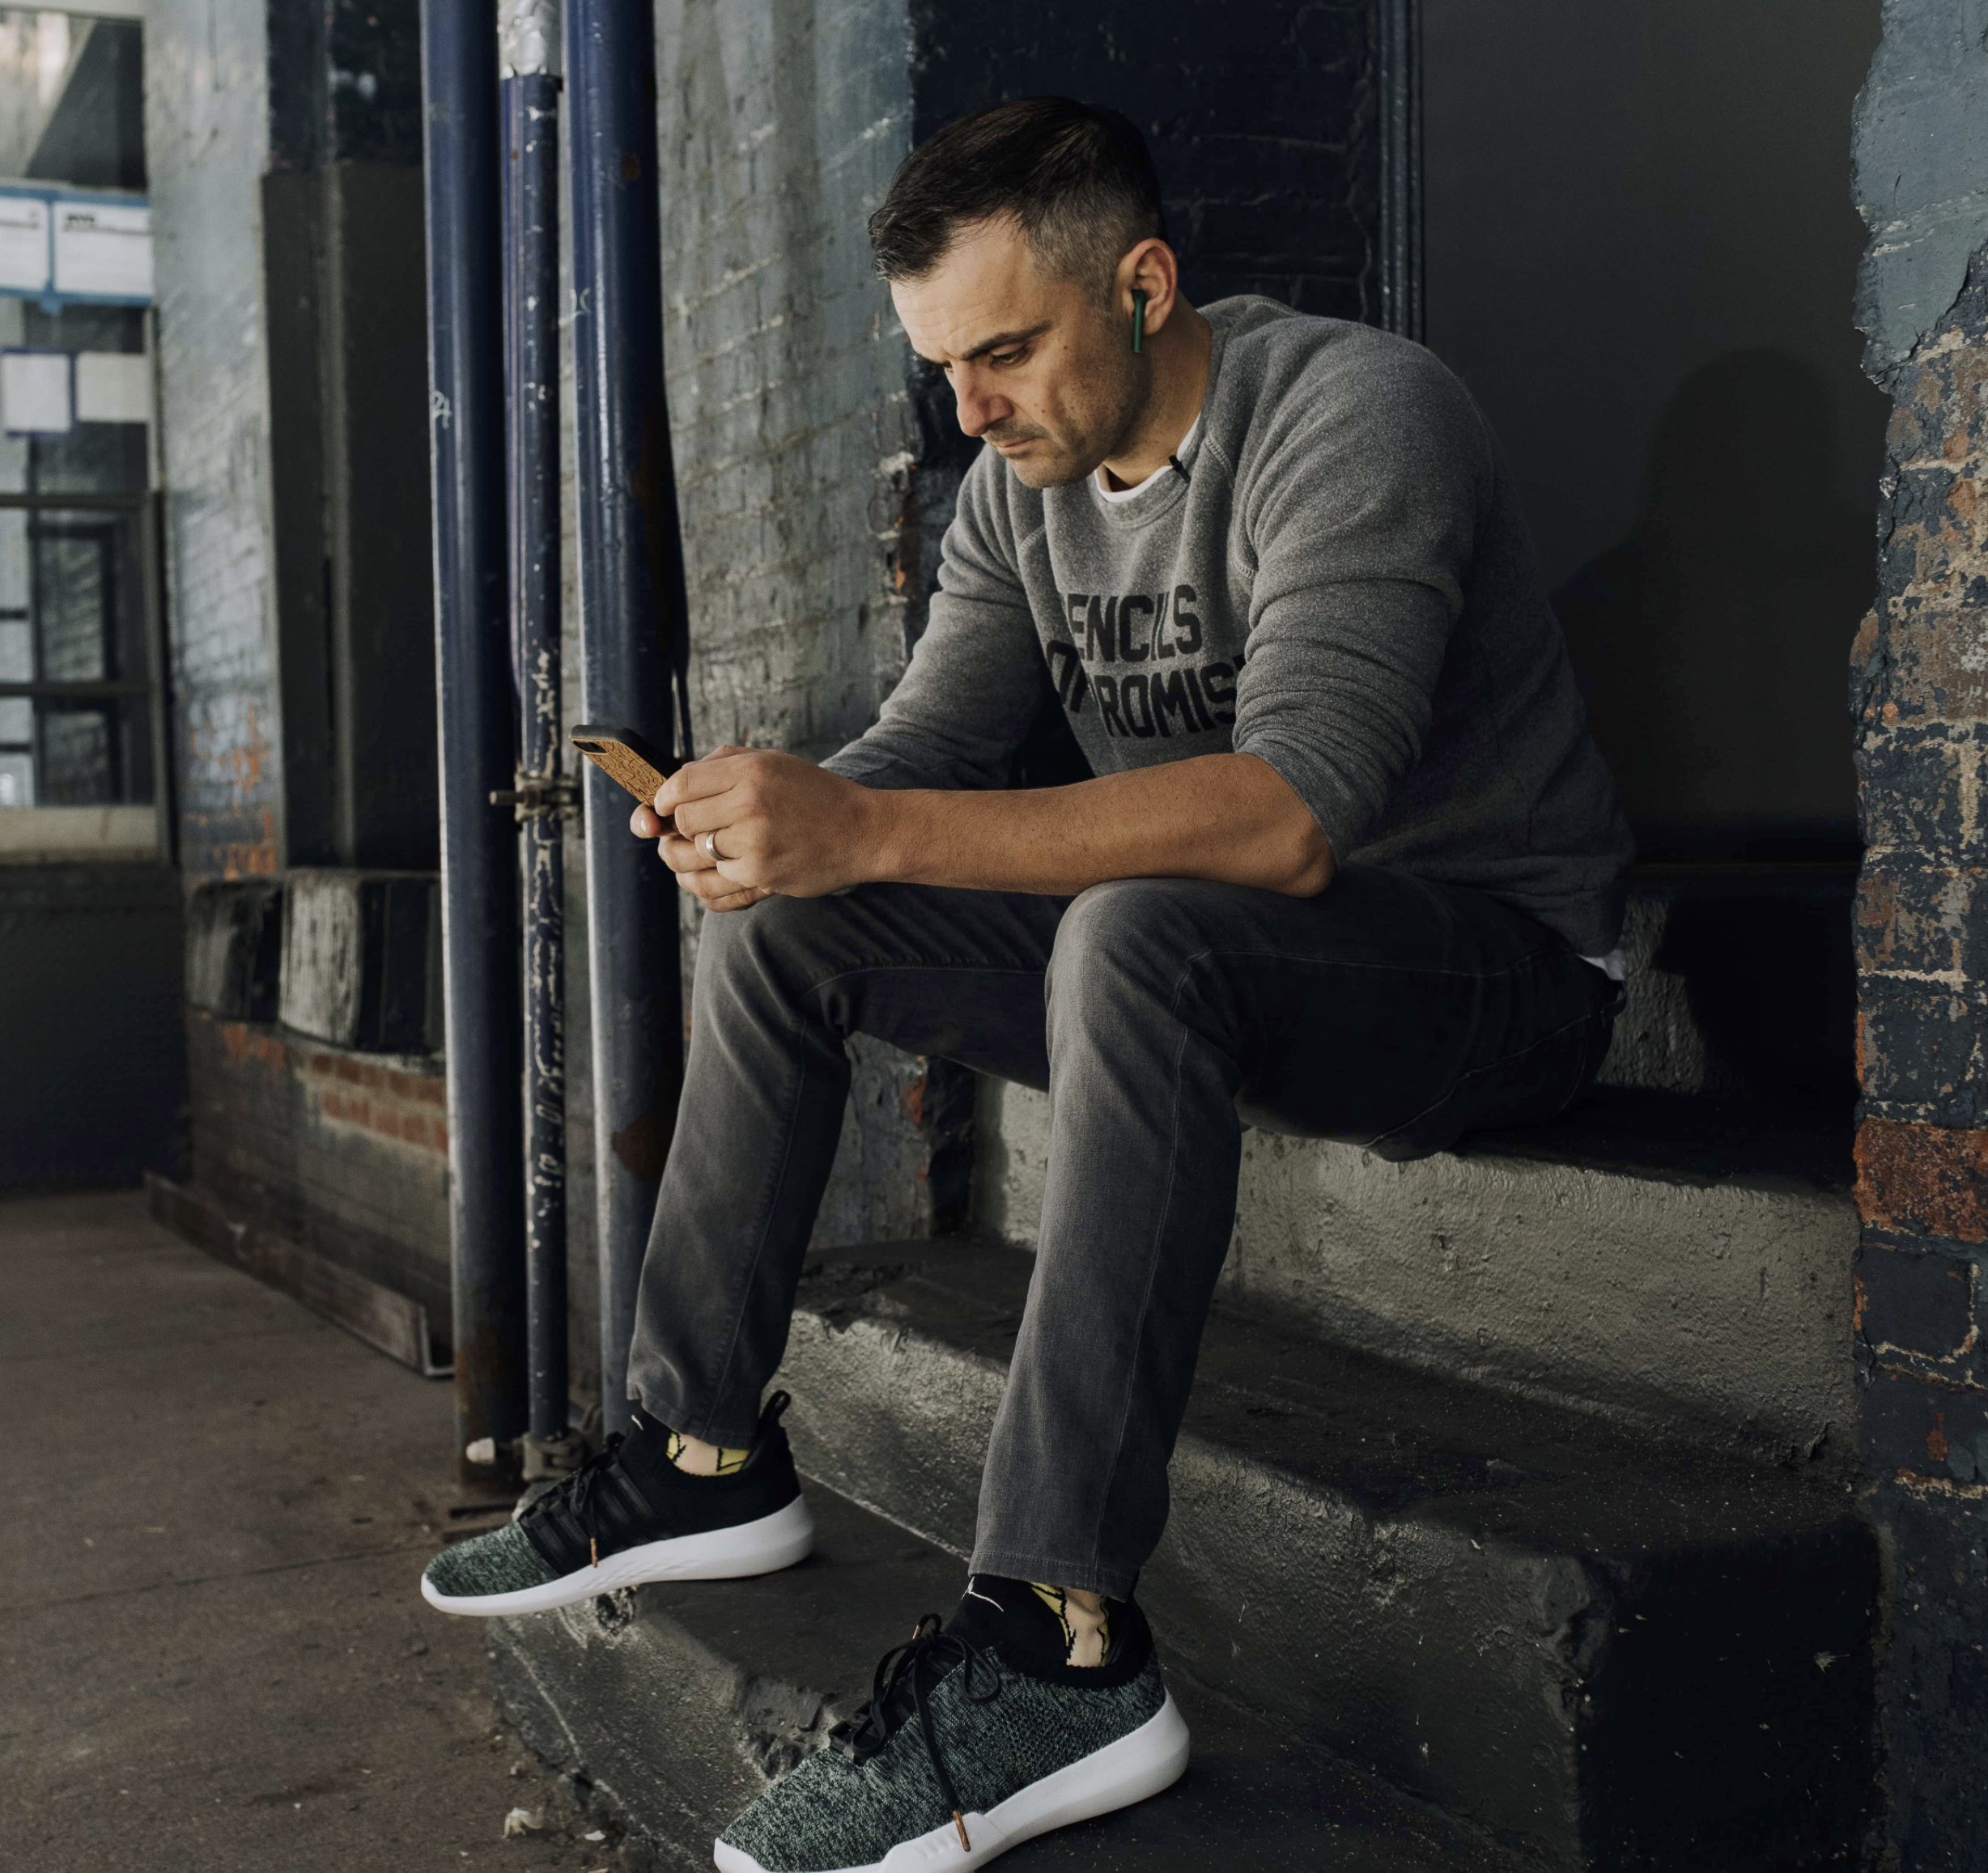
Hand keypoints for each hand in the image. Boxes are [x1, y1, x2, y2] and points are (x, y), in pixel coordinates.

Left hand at [629, 745, 879, 910]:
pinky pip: (713, 884)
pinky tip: (721, 870)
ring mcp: (754, 843)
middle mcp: (750, 804)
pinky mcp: (761, 876)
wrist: (862, 831)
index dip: (662, 798)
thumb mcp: (772, 762)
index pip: (680, 784)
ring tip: (699, 852)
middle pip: (682, 821)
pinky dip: (711, 880)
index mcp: (750, 770)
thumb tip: (669, 786)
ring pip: (693, 855)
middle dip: (680, 827)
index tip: (663, 806)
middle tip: (690, 829)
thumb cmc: (813, 795)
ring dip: (690, 856)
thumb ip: (721, 765)